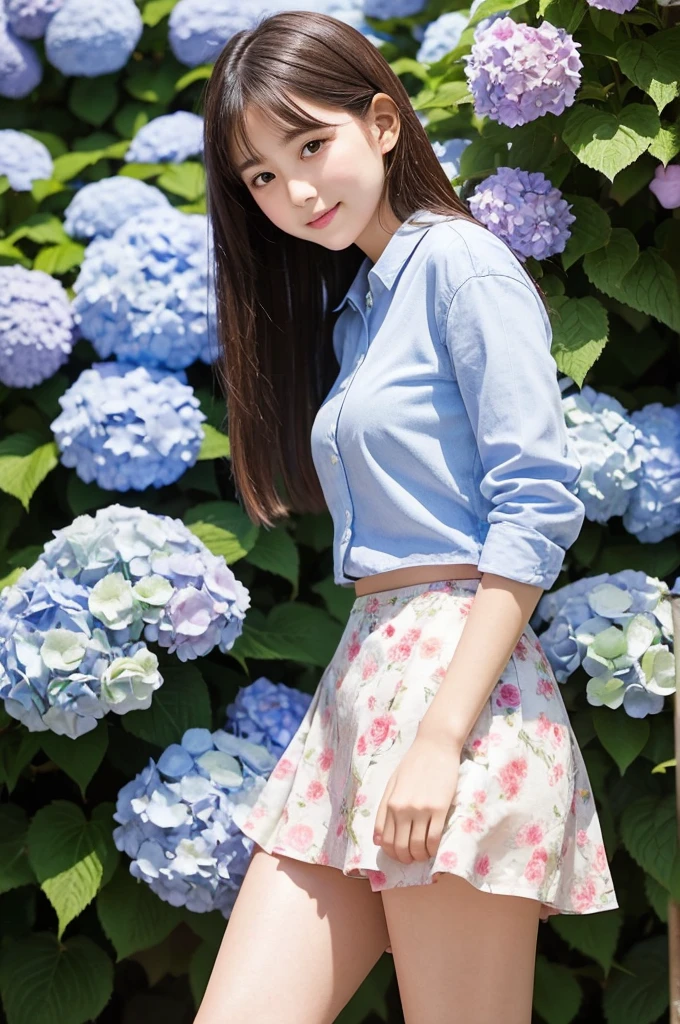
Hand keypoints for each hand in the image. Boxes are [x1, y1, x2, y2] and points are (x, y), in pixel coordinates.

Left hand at [373, 730, 461, 864]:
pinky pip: (434, 838)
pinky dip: (432, 849)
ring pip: (417, 846)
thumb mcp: (392, 784)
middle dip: (404, 858)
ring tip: (422, 854)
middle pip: (400, 846)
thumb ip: (384, 810)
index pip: (385, 839)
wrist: (435, 746)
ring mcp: (421, 809)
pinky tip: (433, 848)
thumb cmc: (413, 763)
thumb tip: (377, 840)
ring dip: (419, 856)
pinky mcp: (440, 809)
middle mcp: (402, 808)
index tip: (397, 854)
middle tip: (411, 858)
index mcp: (390, 802)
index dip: (390, 852)